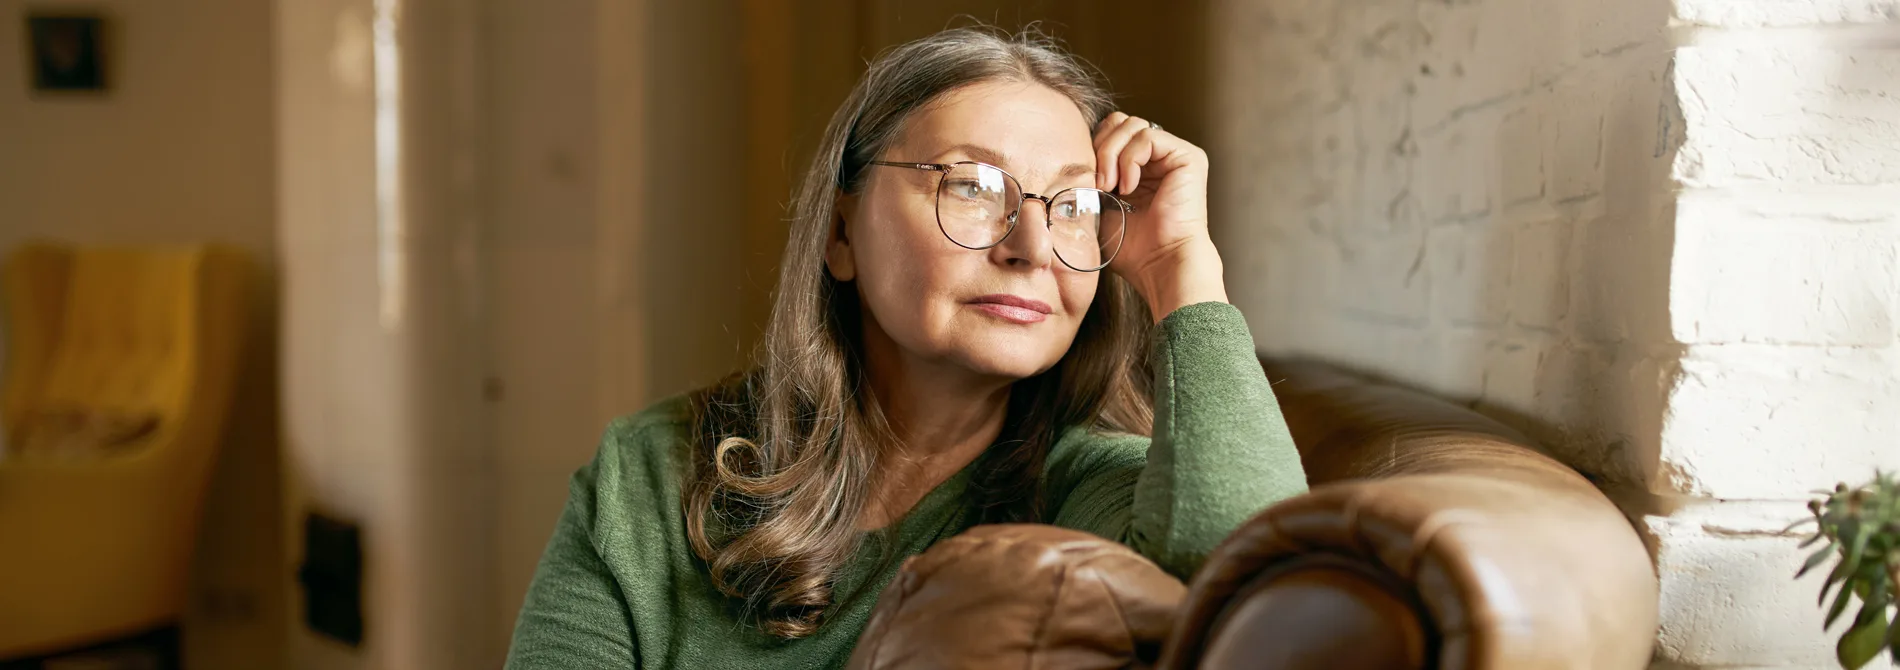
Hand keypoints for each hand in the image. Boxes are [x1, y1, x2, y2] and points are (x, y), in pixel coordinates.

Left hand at [1092, 112, 1226, 321]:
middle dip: (1102, 148)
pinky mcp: (1188, 156)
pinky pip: (1148, 137)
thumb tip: (1072, 158)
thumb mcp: (1102, 204)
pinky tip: (1129, 188)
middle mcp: (1160, 157)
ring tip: (1112, 188)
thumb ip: (1094, 176)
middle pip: (1121, 122)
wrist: (1159, 264)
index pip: (1111, 132)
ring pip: (1132, 125)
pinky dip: (1130, 160)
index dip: (1094, 148)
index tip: (1088, 181)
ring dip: (1112, 156)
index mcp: (1141, 166)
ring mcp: (1175, 155)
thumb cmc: (1133, 247)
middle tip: (1099, 184)